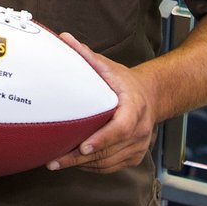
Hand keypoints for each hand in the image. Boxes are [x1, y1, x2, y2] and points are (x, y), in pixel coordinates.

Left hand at [46, 34, 155, 174]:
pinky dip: (92, 167)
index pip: (121, 127)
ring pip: (108, 162)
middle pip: (109, 150)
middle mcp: (141, 129)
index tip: (84, 146)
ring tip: (56, 163)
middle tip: (54, 161)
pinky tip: (74, 163)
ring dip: (82, 165)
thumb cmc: (125, 82)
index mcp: (135, 106)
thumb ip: (87, 55)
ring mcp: (139, 145)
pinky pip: (111, 167)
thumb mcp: (109, 67)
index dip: (103, 138)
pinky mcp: (134, 156)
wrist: (152, 96)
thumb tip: (64, 38)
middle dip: (80, 158)